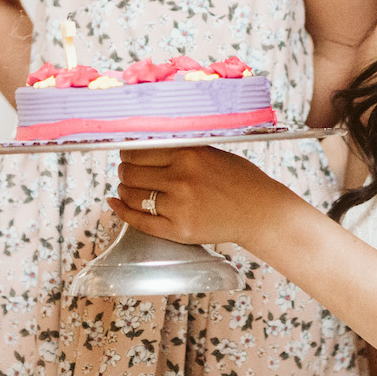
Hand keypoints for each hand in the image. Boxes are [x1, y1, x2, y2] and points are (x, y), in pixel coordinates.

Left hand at [108, 146, 304, 249]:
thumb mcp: (211, 152)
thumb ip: (180, 149)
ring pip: (131, 195)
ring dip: (124, 190)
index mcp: (188, 154)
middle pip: (130, 172)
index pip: (138, 150)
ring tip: (128, 187)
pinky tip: (116, 204)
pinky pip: (139, 221)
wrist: (260, 212)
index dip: (127, 152)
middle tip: (128, 171)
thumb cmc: (238, 179)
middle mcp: (181, 178)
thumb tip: (142, 145)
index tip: (127, 153)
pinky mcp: (179, 230)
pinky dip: (122, 211)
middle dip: (124, 171)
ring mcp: (179, 206)